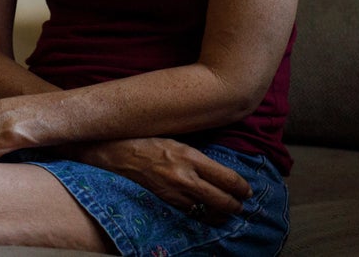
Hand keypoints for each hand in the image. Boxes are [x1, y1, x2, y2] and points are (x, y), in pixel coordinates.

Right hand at [70, 138, 251, 222]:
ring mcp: (172, 193)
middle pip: (221, 200)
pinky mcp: (162, 203)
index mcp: (189, 156)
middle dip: (236, 206)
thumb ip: (195, 156)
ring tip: (226, 213)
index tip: (247, 191)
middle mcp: (183, 176)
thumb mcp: (174, 141)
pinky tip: (203, 215)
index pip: (227, 178)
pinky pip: (187, 215)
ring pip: (206, 212)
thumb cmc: (143, 141)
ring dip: (219, 215)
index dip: (242, 188)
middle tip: (241, 205)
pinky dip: (199, 217)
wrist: (111, 153)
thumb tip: (217, 168)